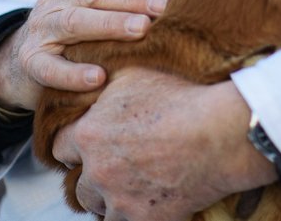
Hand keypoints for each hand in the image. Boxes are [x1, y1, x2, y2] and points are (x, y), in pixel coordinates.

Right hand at [0, 0, 168, 110]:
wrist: (25, 54)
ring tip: (141, 29)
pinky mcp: (31, 60)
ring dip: (110, 24)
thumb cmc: (81, 22)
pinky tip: (98, 78)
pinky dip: (73, 74)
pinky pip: (50, 68)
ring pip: (76, 22)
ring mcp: (42, 28)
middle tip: (163, 6)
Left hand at [53, 69, 276, 220]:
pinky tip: (148, 201)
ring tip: (131, 186)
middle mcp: (97, 170)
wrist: (220, 134)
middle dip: (94, 174)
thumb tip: (92, 79)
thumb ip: (105, 83)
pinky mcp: (143, 218)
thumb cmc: (183, 97)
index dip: (76, 144)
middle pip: (79, 183)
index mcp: (89, 134)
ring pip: (99, 207)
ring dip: (111, 198)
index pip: (60, 146)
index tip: (91, 143)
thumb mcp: (137, 75)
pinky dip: (134, 213)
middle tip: (116, 166)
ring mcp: (119, 198)